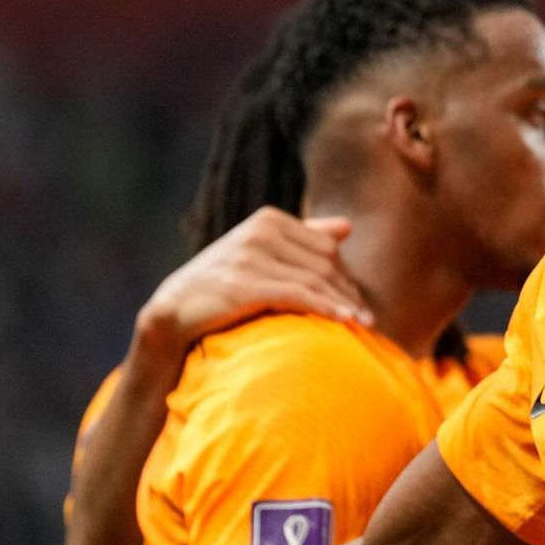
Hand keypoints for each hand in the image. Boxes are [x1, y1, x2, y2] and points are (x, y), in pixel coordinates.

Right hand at [136, 208, 368, 361]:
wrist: (176, 310)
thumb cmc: (225, 285)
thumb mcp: (264, 256)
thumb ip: (305, 238)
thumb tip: (347, 227)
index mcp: (269, 219)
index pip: (327, 247)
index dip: (346, 276)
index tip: (359, 302)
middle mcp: (260, 230)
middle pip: (325, 263)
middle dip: (349, 292)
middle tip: (369, 319)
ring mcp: (251, 255)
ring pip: (315, 279)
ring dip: (344, 303)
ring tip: (365, 325)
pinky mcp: (245, 282)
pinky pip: (299, 295)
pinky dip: (327, 308)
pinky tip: (346, 321)